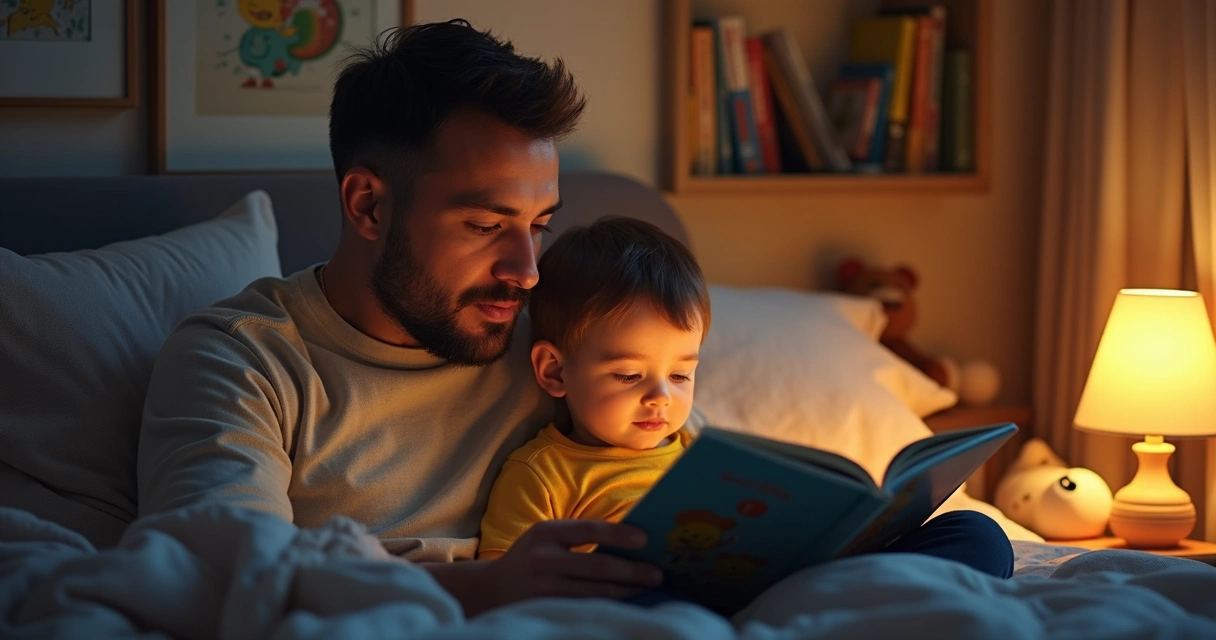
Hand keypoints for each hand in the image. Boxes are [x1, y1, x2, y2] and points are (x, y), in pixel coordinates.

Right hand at [484, 520, 663, 607]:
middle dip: (632, 571)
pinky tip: (626, 601)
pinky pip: (586, 607)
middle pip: (597, 566)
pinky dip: (610, 604)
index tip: (644, 539)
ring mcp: (544, 589)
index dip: (619, 534)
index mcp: (545, 533)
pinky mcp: (547, 609)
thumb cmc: (530, 558)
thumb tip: (628, 539)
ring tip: (647, 587)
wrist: (491, 590)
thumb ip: (577, 537)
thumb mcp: (545, 538)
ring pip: (595, 592)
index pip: (588, 529)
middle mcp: (542, 559)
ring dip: (626, 591)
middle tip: (657, 573)